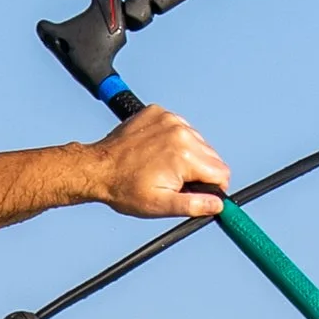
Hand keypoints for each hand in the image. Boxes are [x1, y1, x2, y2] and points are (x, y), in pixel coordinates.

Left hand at [91, 103, 230, 221]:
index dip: (214, 187)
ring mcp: (169, 119)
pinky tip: (156, 152)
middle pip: (212, 156)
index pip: (222, 172)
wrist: (97, 168)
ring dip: (188, 155)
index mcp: (185, 156)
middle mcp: (181, 132)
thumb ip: (194, 205)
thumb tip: (218, 204)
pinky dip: (174, 140)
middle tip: (174, 182)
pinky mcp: (158, 113)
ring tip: (163, 167)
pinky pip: (180, 127)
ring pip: (198, 141)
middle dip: (200, 172)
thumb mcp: (160, 205)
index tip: (198, 192)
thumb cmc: (124, 188)